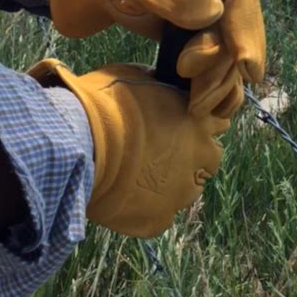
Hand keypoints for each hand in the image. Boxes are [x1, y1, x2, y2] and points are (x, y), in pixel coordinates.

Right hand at [30, 59, 229, 237]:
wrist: (79, 143)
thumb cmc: (106, 102)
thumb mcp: (138, 77)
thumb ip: (160, 85)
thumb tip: (160, 81)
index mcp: (199, 120)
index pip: (217, 123)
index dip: (197, 124)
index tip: (178, 124)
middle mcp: (200, 157)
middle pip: (209, 158)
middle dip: (191, 154)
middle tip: (159, 150)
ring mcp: (181, 192)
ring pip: (186, 190)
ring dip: (171, 182)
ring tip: (138, 173)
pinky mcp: (157, 220)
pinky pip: (159, 216)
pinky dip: (146, 208)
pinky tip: (124, 194)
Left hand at [50, 0, 265, 107]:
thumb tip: (215, 13)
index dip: (248, 34)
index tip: (247, 68)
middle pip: (238, 36)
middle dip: (222, 69)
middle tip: (196, 95)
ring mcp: (213, 21)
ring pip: (232, 59)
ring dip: (218, 86)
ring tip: (194, 106)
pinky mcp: (201, 44)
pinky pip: (221, 70)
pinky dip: (220, 92)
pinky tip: (211, 110)